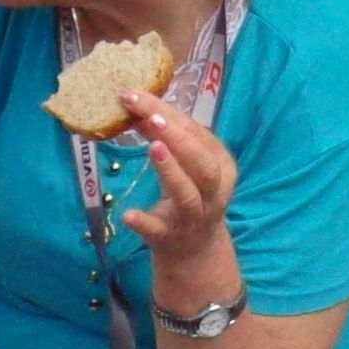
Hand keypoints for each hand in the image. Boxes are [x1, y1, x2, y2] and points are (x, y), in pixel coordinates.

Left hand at [115, 94, 245, 259]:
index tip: (139, 95)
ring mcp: (193, 217)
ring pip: (187, 194)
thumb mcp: (187, 166)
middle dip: (178, 138)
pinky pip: (158, 231)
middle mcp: (213, 192)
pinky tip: (128, 215)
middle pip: (202, 164)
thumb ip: (168, 140)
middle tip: (151, 117)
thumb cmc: (190, 196)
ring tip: (152, 147)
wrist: (194, 252)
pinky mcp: (170, 239)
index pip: (198, 135)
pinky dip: (144, 222)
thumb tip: (136, 108)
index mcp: (221, 167)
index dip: (170, 115)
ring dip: (171, 170)